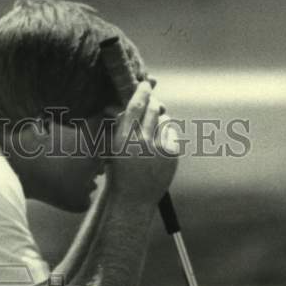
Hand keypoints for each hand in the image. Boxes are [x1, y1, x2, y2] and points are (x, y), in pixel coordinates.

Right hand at [106, 81, 180, 205]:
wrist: (133, 201)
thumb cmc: (120, 175)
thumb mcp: (113, 150)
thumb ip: (120, 128)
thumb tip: (121, 106)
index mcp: (123, 140)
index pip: (135, 106)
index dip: (141, 92)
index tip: (144, 84)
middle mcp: (142, 142)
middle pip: (153, 109)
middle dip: (153, 103)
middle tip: (152, 103)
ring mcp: (159, 148)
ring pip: (164, 121)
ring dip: (159, 122)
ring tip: (150, 138)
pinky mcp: (171, 154)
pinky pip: (171, 136)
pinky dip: (166, 138)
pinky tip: (157, 151)